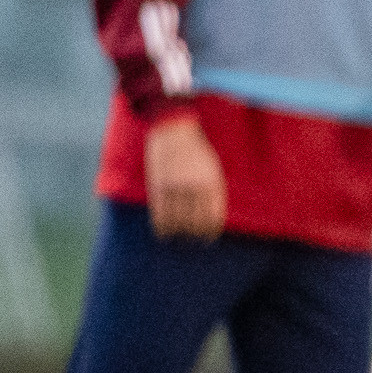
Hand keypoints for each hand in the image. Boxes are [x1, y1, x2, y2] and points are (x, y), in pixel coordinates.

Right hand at [143, 115, 226, 240]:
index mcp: (211, 183)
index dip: (210, 232)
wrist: (174, 130)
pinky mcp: (158, 186)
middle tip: (193, 242)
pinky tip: (163, 233)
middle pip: (195, 223)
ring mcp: (174, 187)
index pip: (213, 217)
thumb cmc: (196, 150)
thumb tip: (211, 216)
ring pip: (177, 222)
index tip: (208, 238)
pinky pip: (160, 214)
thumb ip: (213, 190)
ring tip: (178, 241)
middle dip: (195, 237)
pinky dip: (162, 228)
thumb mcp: (212, 169)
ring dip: (178, 236)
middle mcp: (194, 187)